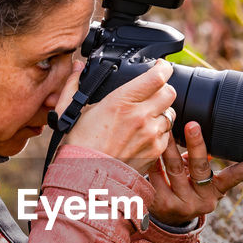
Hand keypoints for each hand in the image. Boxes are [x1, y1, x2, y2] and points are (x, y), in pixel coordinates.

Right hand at [58, 61, 177, 173]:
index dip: (163, 68)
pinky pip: (166, 135)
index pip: (156, 77)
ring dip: (161, 112)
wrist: (88, 176)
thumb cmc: (80, 145)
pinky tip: (143, 135)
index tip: (161, 66)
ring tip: (145, 117)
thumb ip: (74, 85)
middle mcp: (140, 116)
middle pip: (170, 92)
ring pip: (170, 114)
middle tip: (154, 92)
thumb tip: (76, 67)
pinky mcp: (155, 150)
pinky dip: (159, 132)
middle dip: (164, 89)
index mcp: (122, 101)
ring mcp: (150, 134)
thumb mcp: (71, 111)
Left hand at [147, 121, 242, 224]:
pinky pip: (155, 175)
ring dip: (169, 146)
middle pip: (199, 167)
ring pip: (174, 168)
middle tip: (192, 124)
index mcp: (216, 190)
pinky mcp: (160, 204)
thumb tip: (208, 129)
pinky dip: (152, 159)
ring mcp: (181, 204)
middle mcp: (202, 200)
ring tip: (164, 127)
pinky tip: (146, 145)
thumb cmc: (188, 188)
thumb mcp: (202, 179)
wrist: (168, 218)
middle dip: (197, 144)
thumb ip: (203, 160)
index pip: (234, 178)